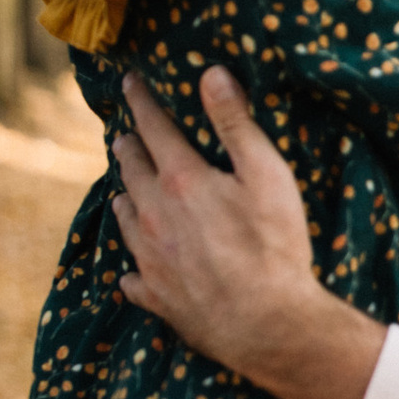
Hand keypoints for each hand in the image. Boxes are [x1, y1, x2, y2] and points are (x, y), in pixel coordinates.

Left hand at [111, 67, 386, 398]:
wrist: (267, 324)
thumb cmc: (274, 245)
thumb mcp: (265, 174)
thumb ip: (235, 123)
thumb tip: (211, 74)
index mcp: (180, 180)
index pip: (152, 128)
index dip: (140, 101)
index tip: (129, 82)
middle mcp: (153, 215)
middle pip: (131, 170)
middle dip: (128, 147)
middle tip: (124, 135)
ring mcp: (150, 258)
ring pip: (124, 218)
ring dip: (125, 197)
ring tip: (126, 190)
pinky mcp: (155, 295)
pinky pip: (132, 275)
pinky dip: (132, 264)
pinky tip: (134, 268)